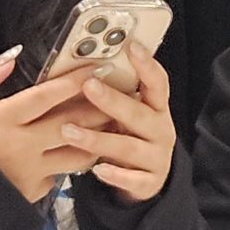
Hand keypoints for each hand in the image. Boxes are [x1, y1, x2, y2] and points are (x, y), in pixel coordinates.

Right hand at [0, 51, 103, 202]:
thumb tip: (9, 58)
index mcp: (0, 120)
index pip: (47, 96)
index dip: (75, 81)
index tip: (98, 68)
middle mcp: (21, 146)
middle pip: (73, 123)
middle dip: (101, 107)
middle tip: (120, 94)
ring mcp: (31, 172)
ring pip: (79, 154)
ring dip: (98, 138)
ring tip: (111, 123)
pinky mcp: (34, 193)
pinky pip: (61, 175)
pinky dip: (70, 162)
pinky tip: (80, 151)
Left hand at [62, 45, 178, 202]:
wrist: (147, 181)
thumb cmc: (129, 138)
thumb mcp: (128, 116)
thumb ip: (116, 95)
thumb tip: (85, 68)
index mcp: (157, 108)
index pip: (158, 83)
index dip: (147, 65)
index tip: (131, 46)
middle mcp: (161, 130)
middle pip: (140, 114)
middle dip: (113, 100)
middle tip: (88, 85)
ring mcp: (157, 157)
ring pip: (129, 146)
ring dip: (99, 138)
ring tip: (69, 131)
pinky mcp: (149, 182)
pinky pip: (132, 179)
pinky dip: (115, 174)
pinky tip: (96, 169)